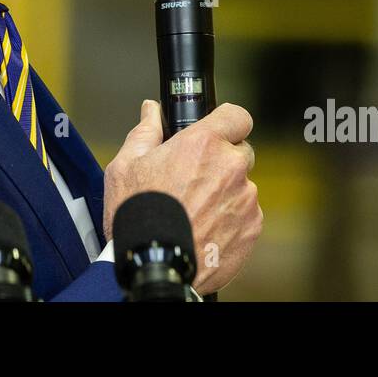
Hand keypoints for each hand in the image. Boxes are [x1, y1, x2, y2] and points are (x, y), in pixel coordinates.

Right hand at [103, 100, 262, 294]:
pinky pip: (247, 214)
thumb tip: (151, 111)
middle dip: (223, 160)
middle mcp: (230, 167)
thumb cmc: (137, 216)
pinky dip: (232, 219)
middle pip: (240, 151)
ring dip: (226, 192)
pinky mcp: (252, 228)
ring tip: (196, 210)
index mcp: (202, 144)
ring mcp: (245, 199)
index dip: (227, 122)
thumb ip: (145, 132)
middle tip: (196, 178)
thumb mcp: (126, 166)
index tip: (218, 131)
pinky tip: (205, 228)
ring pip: (243, 186)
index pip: (237, 116)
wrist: (153, 265)